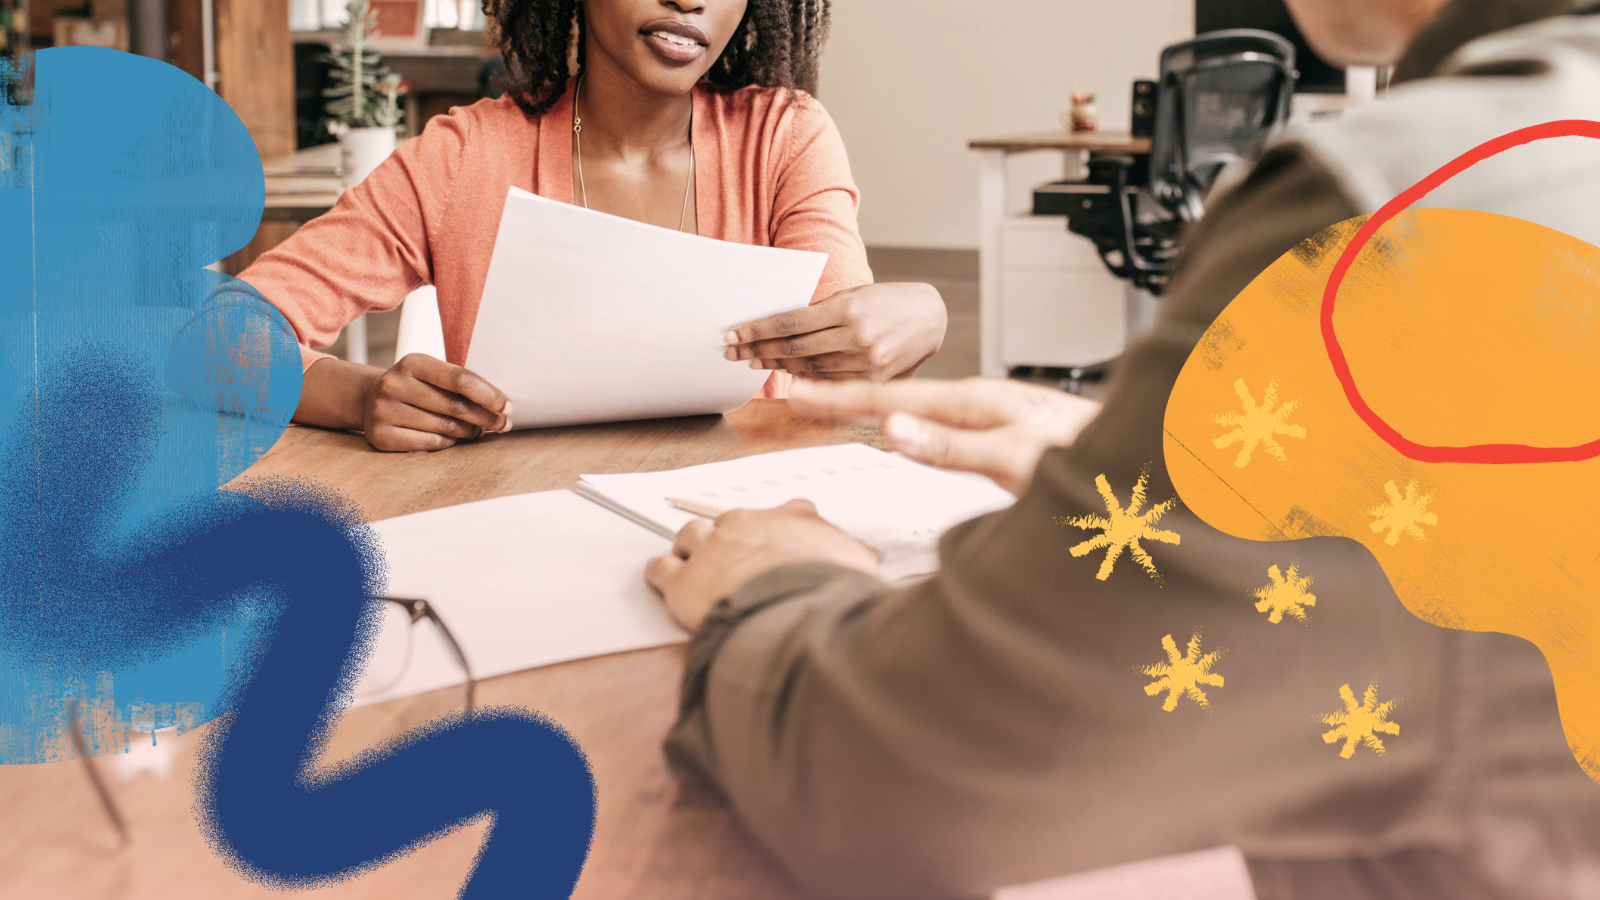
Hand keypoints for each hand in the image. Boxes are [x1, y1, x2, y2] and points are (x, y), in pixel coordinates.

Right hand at [360, 353, 512, 451]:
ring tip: (479, 430)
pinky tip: (456, 438)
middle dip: (486, 417)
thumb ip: (459, 382)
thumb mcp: (431, 374)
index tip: (507, 406)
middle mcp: (393, 384)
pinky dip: (450, 442)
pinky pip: (431, 443)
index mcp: (412, 363)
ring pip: (446, 427)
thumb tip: (501, 404)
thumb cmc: (416, 387)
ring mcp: (383, 411)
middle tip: (503, 424)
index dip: (488, 395)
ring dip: (470, 431)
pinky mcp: (381, 436)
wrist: (370, 400)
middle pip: (455, 406)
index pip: (459, 379)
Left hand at [645, 499, 879, 630]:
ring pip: (690, 535)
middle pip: (731, 521)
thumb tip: (872, 561)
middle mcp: (747, 523)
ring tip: (695, 564)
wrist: (794, 608)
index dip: (782, 529)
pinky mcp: (683, 579)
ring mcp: (712, 547)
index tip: (781, 540)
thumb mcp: (859, 566)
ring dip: (691, 549)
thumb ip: (859, 558)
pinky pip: (661, 567)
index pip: (788, 512)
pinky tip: (664, 580)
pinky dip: (661, 572)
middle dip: (731, 538)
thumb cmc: (827, 586)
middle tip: (736, 559)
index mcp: (792, 517)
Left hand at [723, 282, 946, 380]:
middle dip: (758, 349)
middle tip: (732, 351)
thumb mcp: (855, 295)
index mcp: (848, 308)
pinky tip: (787, 373)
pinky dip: (805, 379)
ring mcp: (866, 361)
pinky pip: (830, 382)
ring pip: (809, 368)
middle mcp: (856, 336)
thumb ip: (821, 312)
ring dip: (777, 364)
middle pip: (794, 348)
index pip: (790, 321)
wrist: (932, 318)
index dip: (758, 330)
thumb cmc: (888, 302)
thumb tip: (779, 328)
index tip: (734, 334)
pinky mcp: (875, 379)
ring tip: (753, 360)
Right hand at [788, 377, 1101, 493]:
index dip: (841, 399)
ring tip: (840, 407)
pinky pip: (942, 423)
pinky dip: (912, 423)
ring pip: (922, 408)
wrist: (1143, 463)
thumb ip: (950, 447)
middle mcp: (982, 402)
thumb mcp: (1011, 460)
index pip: (891, 398)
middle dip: (848, 396)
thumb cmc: (1086, 463)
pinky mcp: (1006, 433)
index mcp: (975, 403)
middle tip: (802, 396)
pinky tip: (912, 429)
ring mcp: (994, 416)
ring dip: (877, 407)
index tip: (799, 394)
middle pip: (899, 396)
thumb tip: (892, 429)